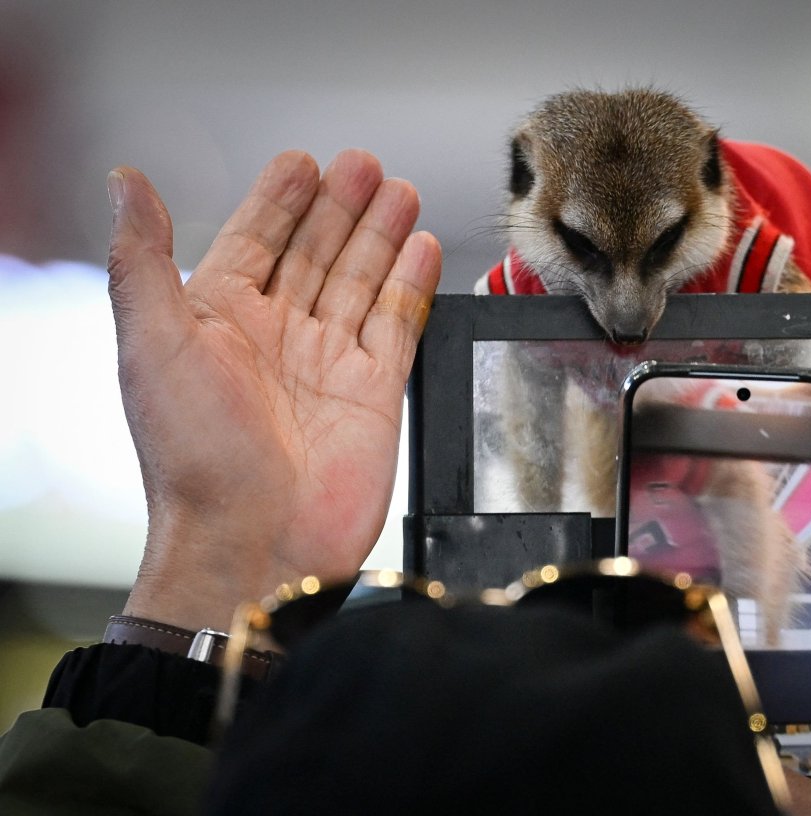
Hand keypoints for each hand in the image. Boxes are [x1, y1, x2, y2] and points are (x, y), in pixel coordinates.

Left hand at [105, 150, 441, 632]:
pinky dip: (412, 285)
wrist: (254, 543)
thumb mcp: (152, 344)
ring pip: (361, 281)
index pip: (254, 240)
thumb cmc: (194, 458)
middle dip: (342, 206)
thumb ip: (143, 260)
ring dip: (382, 235)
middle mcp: (276, 338)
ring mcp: (329, 364)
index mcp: (218, 322)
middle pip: (316, 253)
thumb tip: (125, 184)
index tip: (302, 163)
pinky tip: (423, 249)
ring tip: (402, 193)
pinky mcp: (374, 393)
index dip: (279, 200)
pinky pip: (398, 326)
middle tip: (366, 166)